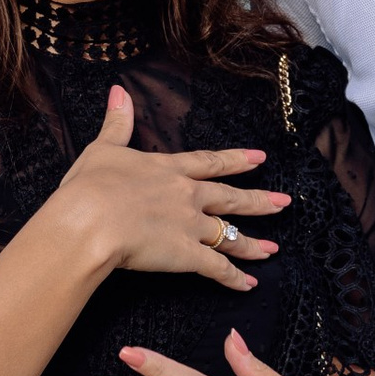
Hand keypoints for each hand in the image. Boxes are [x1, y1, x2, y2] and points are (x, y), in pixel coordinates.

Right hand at [54, 80, 285, 287]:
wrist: (90, 220)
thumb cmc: (90, 187)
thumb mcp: (102, 149)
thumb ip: (117, 123)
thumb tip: (120, 91)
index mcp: (168, 169)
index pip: (210, 162)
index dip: (236, 160)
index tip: (259, 158)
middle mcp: (186, 195)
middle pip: (230, 197)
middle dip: (258, 201)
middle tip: (284, 203)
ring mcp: (190, 225)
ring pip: (229, 234)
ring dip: (252, 244)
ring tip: (273, 250)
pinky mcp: (187, 255)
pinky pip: (217, 268)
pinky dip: (234, 278)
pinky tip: (248, 284)